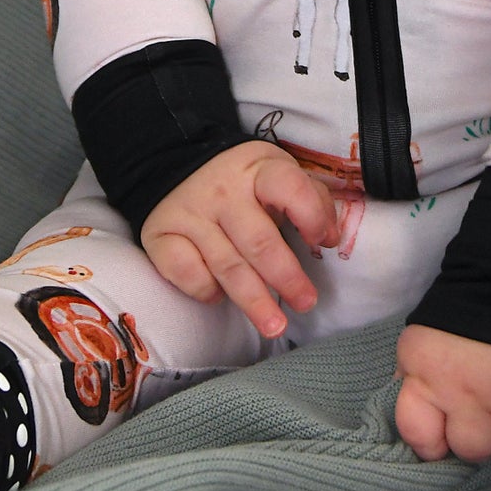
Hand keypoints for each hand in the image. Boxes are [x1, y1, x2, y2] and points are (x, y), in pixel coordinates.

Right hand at [140, 140, 339, 337]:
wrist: (173, 164)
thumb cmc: (242, 181)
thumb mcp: (276, 174)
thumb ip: (309, 200)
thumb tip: (329, 238)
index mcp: (258, 170)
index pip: (288, 188)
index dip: (311, 215)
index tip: (323, 242)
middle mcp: (223, 191)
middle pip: (258, 240)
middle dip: (285, 276)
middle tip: (306, 303)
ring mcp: (189, 213)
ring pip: (225, 265)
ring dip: (253, 300)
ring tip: (275, 326)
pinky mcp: (160, 234)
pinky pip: (185, 272)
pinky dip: (205, 289)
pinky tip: (220, 296)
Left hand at [394, 323, 490, 463]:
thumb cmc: (460, 315)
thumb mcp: (421, 344)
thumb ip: (415, 382)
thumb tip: (421, 422)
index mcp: (427, 377)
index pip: (419, 437)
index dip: (434, 442)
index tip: (447, 431)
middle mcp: (465, 392)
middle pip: (474, 451)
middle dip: (483, 439)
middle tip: (490, 417)